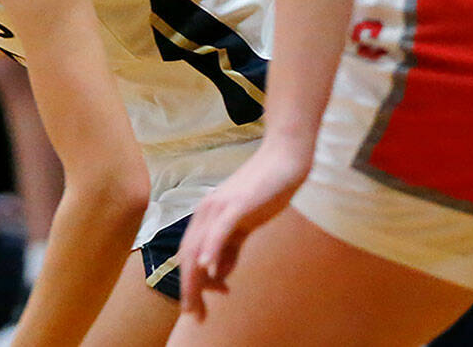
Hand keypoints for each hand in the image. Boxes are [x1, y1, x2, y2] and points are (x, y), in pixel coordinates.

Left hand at [177, 140, 312, 318]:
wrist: (284, 158)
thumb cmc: (266, 189)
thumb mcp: (244, 223)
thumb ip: (230, 246)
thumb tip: (219, 272)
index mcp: (207, 216)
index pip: (190, 254)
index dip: (191, 282)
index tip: (198, 305)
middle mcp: (207, 211)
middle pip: (189, 255)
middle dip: (189, 288)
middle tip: (193, 315)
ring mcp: (221, 207)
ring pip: (200, 247)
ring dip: (197, 279)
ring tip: (197, 303)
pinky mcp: (238, 204)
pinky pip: (221, 231)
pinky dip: (213, 251)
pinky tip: (209, 269)